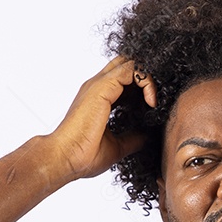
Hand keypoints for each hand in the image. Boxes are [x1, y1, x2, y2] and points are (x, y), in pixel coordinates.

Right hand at [49, 56, 156, 181]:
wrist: (66, 159)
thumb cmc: (83, 155)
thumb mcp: (117, 146)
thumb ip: (133, 137)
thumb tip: (147, 136)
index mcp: (99, 97)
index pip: (124, 78)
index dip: (142, 86)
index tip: (152, 108)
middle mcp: (98, 86)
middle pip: (127, 64)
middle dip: (146, 77)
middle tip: (155, 100)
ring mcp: (99, 84)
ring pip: (131, 63)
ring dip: (149, 79)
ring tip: (154, 102)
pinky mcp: (102, 87)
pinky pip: (132, 70)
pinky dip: (147, 81)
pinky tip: (151, 103)